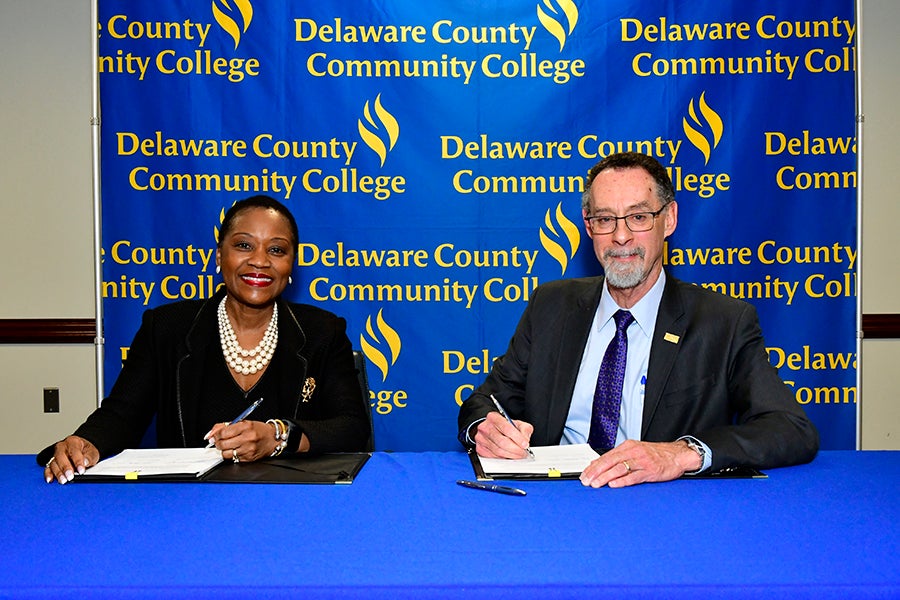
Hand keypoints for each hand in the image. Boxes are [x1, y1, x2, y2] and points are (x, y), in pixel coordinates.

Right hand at [44, 436, 99, 483]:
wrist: (81, 450)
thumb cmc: (86, 451)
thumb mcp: (92, 452)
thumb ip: (90, 457)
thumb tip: (85, 462)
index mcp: (73, 442)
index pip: (74, 451)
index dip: (78, 461)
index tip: (81, 470)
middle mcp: (62, 447)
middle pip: (61, 457)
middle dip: (65, 468)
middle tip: (70, 476)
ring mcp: (55, 455)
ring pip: (54, 463)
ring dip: (58, 473)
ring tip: (63, 480)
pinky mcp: (52, 463)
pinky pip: (48, 468)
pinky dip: (48, 474)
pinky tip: (50, 479)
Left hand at [205, 420, 275, 461]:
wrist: (273, 439)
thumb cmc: (259, 430)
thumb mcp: (244, 422)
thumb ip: (226, 426)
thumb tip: (211, 433)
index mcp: (246, 427)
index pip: (223, 433)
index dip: (215, 435)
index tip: (213, 436)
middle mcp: (247, 438)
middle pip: (222, 444)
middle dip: (217, 443)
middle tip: (218, 441)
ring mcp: (248, 450)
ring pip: (226, 453)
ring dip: (224, 450)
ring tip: (228, 446)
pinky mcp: (248, 459)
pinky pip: (233, 458)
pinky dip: (231, 454)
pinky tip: (236, 450)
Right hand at [473, 411, 533, 458]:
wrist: (491, 429)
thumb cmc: (504, 426)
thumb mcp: (517, 423)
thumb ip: (524, 429)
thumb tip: (525, 439)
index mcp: (494, 417)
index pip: (507, 428)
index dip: (518, 438)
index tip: (525, 444)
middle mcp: (485, 427)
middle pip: (502, 441)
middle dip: (516, 449)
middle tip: (523, 452)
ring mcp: (481, 438)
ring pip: (498, 451)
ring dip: (511, 455)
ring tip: (518, 455)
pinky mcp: (480, 448)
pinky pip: (493, 456)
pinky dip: (504, 458)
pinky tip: (509, 455)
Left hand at [579, 439, 701, 487]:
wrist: (677, 455)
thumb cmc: (656, 455)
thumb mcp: (635, 451)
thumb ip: (618, 458)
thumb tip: (598, 464)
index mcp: (627, 447)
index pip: (605, 456)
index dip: (593, 466)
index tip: (584, 474)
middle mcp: (633, 452)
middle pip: (609, 461)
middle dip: (595, 472)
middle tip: (586, 481)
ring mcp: (641, 461)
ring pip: (619, 468)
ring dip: (605, 477)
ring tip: (596, 484)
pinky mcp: (650, 471)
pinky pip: (634, 476)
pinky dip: (622, 481)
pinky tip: (614, 485)